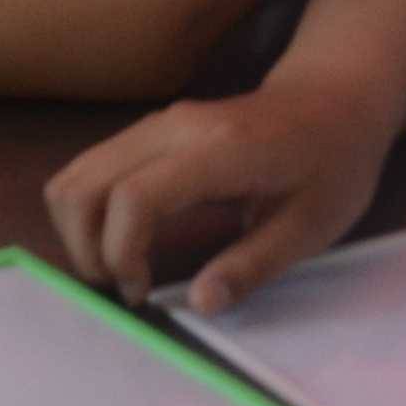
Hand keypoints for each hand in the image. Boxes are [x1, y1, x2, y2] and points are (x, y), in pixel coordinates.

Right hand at [46, 77, 396, 311]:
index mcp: (218, 152)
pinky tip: (121, 239)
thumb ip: (253, 266)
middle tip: (121, 287)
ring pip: (74, 175)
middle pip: (83, 185)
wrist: (331, 100)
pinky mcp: (145, 130)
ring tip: (117, 266)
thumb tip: (200, 305)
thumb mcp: (312, 227)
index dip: (121, 251)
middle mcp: (171, 129)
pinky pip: (89, 169)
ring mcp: (152, 124)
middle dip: (85, 247)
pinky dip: (88, 211)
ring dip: (79, 230)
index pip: (134, 197)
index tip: (140, 292)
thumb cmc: (332, 165)